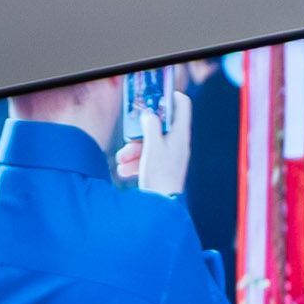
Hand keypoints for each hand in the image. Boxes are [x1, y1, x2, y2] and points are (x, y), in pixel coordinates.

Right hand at [135, 84, 194, 201]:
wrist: (160, 205)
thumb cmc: (160, 176)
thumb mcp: (152, 147)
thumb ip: (151, 127)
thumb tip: (149, 114)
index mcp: (180, 134)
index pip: (182, 105)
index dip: (169, 98)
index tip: (152, 101)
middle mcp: (178, 143)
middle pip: (159, 126)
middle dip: (140, 133)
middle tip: (128, 140)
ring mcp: (170, 156)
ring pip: (150, 144)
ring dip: (133, 150)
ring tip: (121, 161)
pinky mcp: (162, 168)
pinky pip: (147, 158)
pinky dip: (135, 162)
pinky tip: (124, 171)